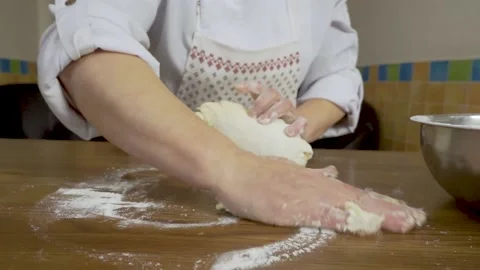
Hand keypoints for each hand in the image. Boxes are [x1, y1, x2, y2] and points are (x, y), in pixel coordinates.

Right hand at [213, 152, 425, 234]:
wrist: (234, 169)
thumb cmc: (258, 173)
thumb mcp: (289, 171)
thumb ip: (311, 177)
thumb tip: (331, 175)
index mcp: (315, 181)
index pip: (353, 192)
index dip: (378, 202)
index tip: (402, 211)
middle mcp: (315, 186)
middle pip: (357, 198)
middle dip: (387, 210)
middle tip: (415, 219)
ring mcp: (304, 196)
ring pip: (346, 205)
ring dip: (375, 214)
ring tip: (402, 222)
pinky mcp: (290, 207)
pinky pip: (319, 215)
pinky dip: (342, 220)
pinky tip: (360, 226)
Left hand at [235, 82, 306, 137]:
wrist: (293, 134)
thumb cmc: (271, 125)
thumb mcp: (258, 118)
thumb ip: (247, 110)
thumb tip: (235, 90)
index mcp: (269, 99)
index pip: (260, 88)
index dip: (250, 86)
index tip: (238, 89)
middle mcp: (280, 102)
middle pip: (273, 94)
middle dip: (261, 103)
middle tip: (252, 116)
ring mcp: (292, 112)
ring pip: (286, 104)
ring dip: (275, 111)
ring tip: (264, 122)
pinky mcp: (301, 123)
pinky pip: (302, 121)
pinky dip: (296, 126)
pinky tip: (288, 133)